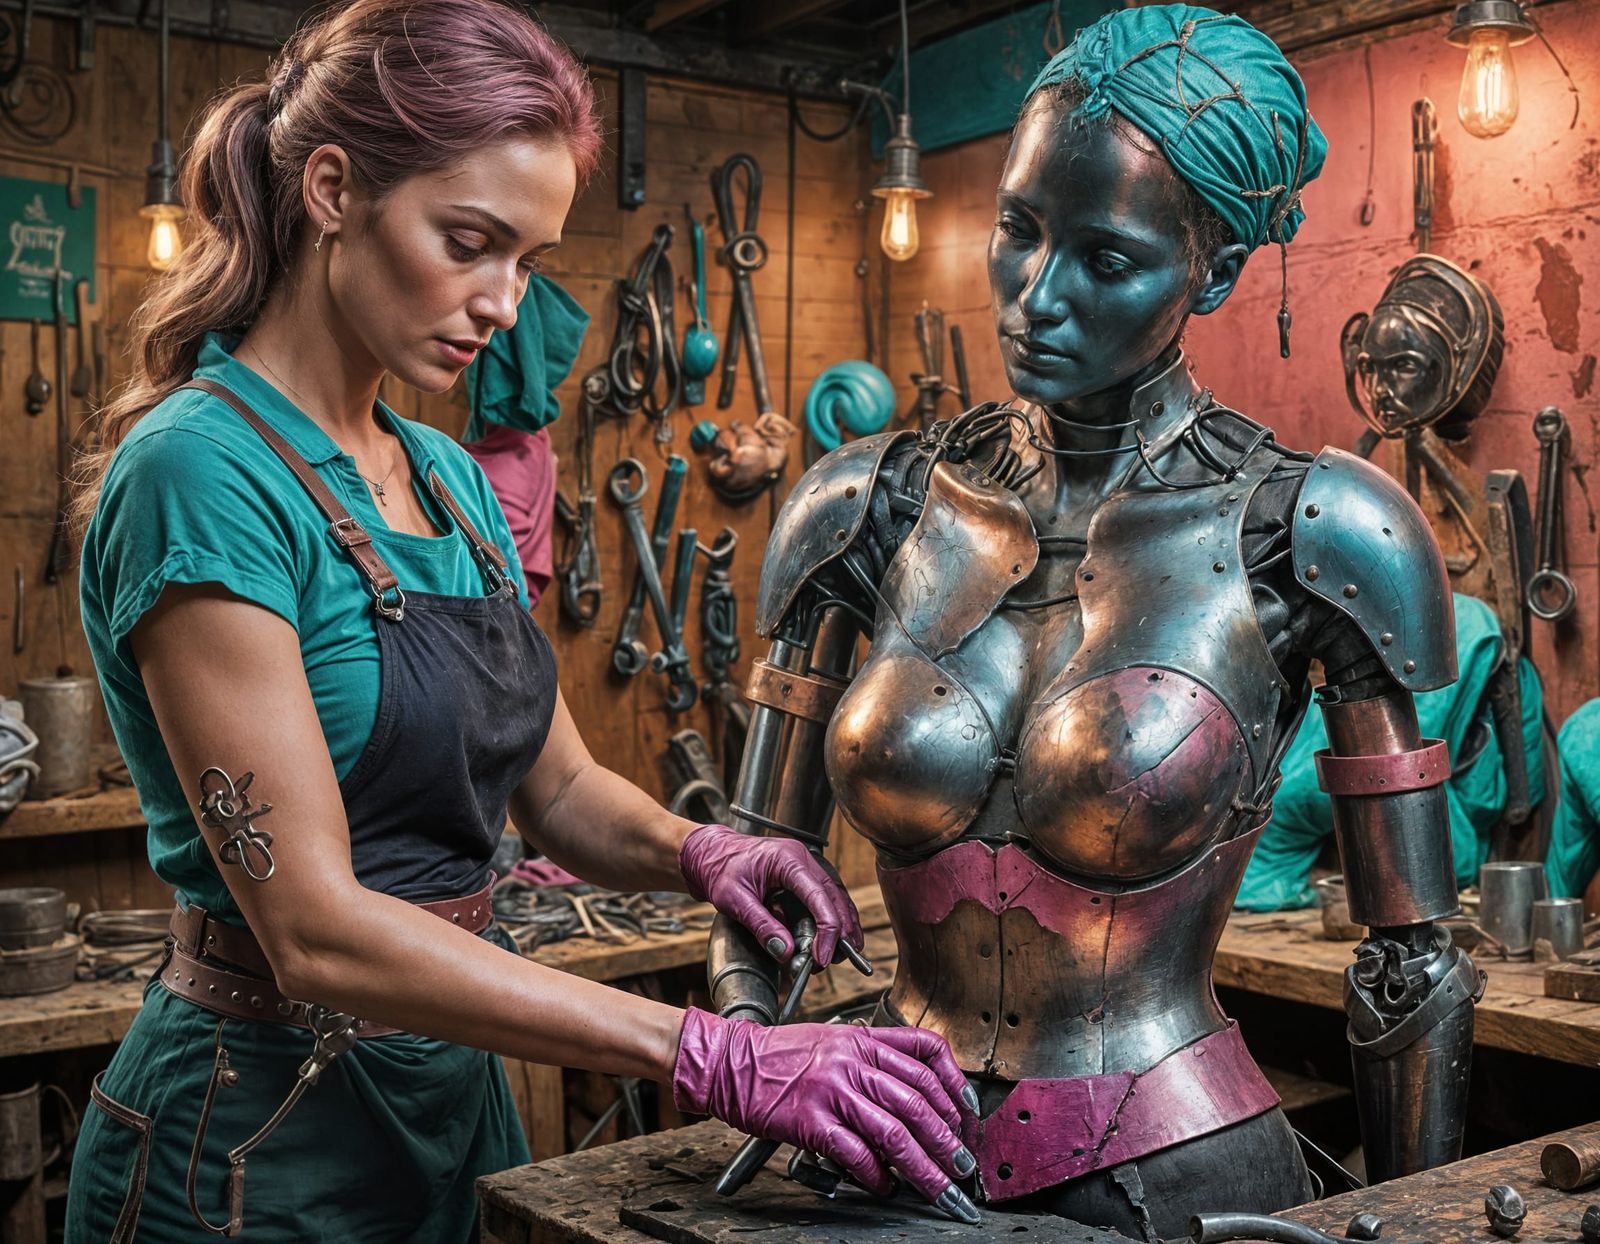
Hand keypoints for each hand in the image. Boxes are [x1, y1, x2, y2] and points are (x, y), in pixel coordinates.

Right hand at [672, 1008, 981, 1221]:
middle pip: (918, 1099)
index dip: (955, 1085)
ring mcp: (831, 1090)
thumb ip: (872, 1059)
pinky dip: (876, 1175)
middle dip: (948, 1137)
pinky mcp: (810, 1121)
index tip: (968, 1112)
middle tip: (964, 1163)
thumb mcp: (832, 1040)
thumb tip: (915, 1097)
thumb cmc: (779, 1056)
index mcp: (862, 1038)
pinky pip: (855, 1152)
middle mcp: (851, 1061)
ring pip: (894, 1131)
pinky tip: (886, 1187)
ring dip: (925, 1165)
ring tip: (942, 1186)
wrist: (729, 1062)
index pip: (925, 1054)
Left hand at [679, 823, 860, 965]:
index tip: (822, 956)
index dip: (827, 929)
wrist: (710, 855)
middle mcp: (803, 859)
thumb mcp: (735, 900)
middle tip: (838, 958)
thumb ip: (761, 925)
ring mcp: (806, 866)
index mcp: (788, 859)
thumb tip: (785, 951)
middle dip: (841, 930)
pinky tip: (837, 937)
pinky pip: (824, 898)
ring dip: (843, 924)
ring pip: (835, 897)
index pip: (818, 896)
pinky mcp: (803, 877)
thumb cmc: (720, 869)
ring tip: (845, 953)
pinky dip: (832, 917)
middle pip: (833, 896)